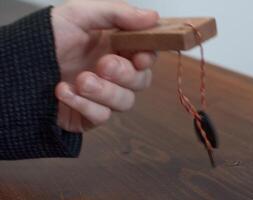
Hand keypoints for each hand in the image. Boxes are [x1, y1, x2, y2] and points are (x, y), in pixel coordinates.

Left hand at [52, 0, 158, 131]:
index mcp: (117, 47)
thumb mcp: (80, 14)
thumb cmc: (49, 36)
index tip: (140, 58)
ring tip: (80, 80)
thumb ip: (118, 13)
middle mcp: (114, 73)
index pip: (147, 55)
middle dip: (125, 75)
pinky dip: (85, 105)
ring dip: (105, 91)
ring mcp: (103, 96)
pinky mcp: (90, 115)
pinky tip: (63, 92)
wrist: (16, 64)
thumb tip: (154, 17)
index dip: (148, 58)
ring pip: (125, 102)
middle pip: (141, 82)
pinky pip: (102, 117)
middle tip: (103, 65)